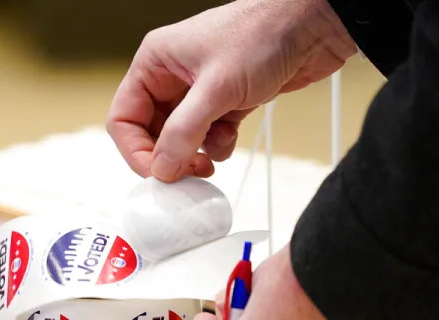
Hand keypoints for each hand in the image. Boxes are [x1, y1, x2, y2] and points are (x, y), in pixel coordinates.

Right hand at [106, 0, 355, 181]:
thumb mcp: (215, 88)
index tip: (157, 174)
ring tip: (208, 159)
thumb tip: (161, 169)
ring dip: (193, 154)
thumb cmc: (263, 32)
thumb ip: (183, 133)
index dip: (136, 151)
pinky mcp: (225, 103)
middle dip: (167, 157)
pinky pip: (207, 137)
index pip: (124, 119)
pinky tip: (231, 135)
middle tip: (184, 175)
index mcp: (154, 63)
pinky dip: (217, 145)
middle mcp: (171, 77)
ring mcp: (199, 92)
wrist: (314, 25)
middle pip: (150, 134)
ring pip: (180, 140)